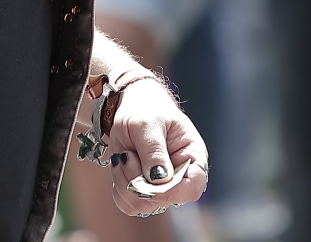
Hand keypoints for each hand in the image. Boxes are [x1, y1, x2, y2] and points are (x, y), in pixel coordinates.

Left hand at [105, 78, 207, 217]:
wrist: (130, 105)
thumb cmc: (146, 109)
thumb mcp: (148, 123)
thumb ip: (154, 150)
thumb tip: (160, 180)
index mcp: (192, 158)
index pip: (192, 188)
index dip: (170, 190)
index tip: (149, 176)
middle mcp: (178, 177)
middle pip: (162, 200)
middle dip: (138, 179)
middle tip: (128, 153)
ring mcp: (160, 186)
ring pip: (142, 204)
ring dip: (125, 181)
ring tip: (125, 155)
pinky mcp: (142, 189)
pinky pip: (128, 203)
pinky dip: (118, 186)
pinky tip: (120, 164)